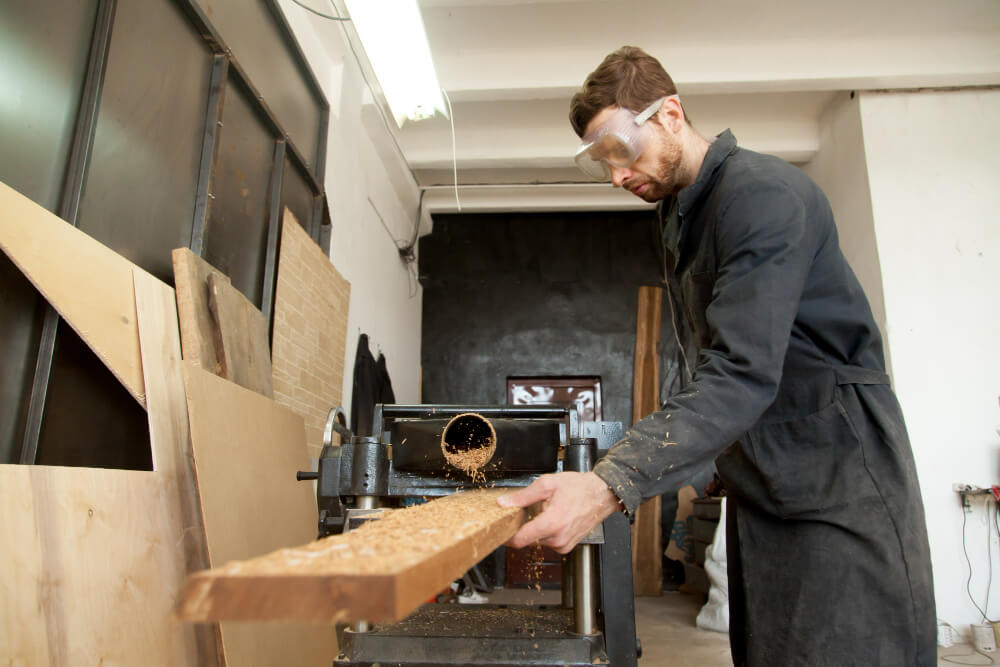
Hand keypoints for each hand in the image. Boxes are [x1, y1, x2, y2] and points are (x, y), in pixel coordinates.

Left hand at [497, 472, 621, 553]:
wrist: (601, 494)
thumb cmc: (579, 488)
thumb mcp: (548, 484)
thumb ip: (523, 496)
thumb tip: (504, 503)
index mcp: (551, 524)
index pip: (519, 540)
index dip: (506, 536)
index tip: (500, 530)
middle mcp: (557, 539)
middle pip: (527, 539)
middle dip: (524, 526)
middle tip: (527, 510)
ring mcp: (563, 545)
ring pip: (538, 540)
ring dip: (536, 528)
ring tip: (546, 511)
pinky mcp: (567, 546)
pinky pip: (549, 541)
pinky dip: (547, 531)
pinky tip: (554, 518)